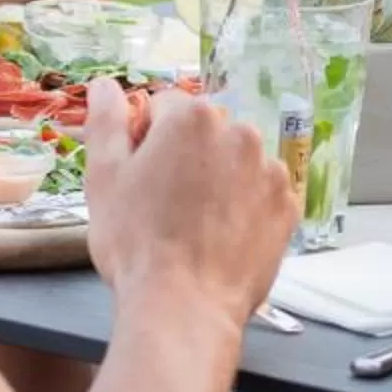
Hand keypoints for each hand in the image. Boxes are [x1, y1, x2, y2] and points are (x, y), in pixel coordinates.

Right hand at [78, 81, 295, 319]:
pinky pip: (260, 193)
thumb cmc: (136, 242)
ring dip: (217, 179)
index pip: (163, 109)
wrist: (184, 306)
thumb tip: (104, 85)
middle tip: (163, 204)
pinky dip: (244, 207)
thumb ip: (107, 121)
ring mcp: (270, 171)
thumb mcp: (104, 177)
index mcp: (192, 118)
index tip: (137, 177)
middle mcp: (240, 133)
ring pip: (234, 162)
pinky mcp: (287, 207)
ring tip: (193, 225)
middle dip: (184, 157)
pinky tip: (220, 236)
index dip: (144, 140)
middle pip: (204, 133)